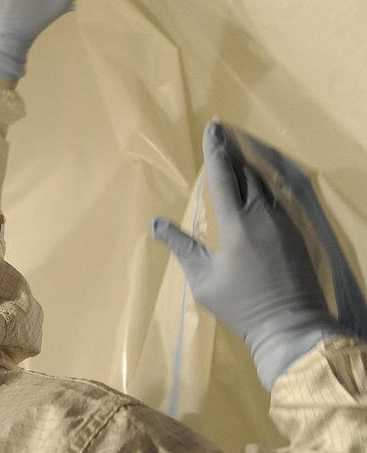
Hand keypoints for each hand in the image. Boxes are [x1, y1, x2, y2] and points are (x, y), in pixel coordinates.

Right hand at [151, 121, 343, 389]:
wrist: (290, 326)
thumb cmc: (242, 304)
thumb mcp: (203, 279)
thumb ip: (182, 246)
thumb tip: (156, 223)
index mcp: (237, 222)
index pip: (223, 176)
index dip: (215, 150)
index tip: (212, 127)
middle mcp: (263, 215)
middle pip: (246, 174)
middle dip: (232, 154)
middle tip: (222, 135)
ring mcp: (283, 224)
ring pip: (264, 186)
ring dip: (248, 169)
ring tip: (236, 158)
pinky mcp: (296, 235)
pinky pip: (276, 201)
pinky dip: (262, 188)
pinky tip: (258, 191)